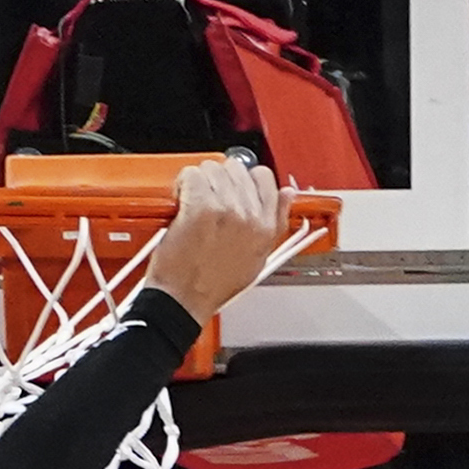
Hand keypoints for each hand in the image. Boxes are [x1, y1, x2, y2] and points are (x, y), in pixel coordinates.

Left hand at [140, 158, 288, 324]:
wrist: (182, 300)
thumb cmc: (212, 286)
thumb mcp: (258, 258)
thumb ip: (276, 222)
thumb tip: (287, 194)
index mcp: (267, 226)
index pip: (264, 177)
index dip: (243, 179)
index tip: (230, 189)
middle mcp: (251, 216)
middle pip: (237, 169)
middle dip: (219, 179)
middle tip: (207, 199)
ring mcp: (227, 210)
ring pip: (213, 169)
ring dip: (199, 181)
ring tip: (192, 202)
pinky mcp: (201, 208)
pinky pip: (192, 175)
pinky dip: (182, 184)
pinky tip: (180, 200)